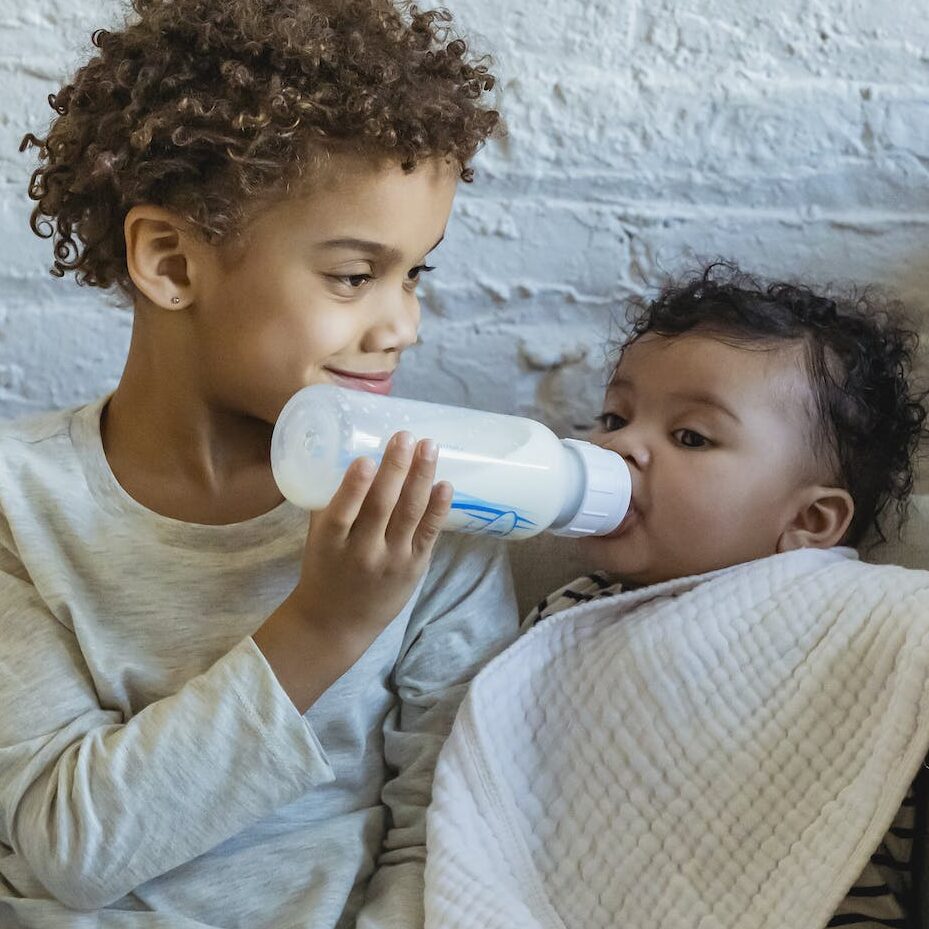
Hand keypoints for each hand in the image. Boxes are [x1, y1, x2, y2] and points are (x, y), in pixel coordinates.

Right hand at [291, 431, 452, 646]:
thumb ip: (330, 502)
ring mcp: (391, 560)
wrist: (337, 623)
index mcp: (330, 543)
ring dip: (421, 478)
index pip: (342, 513)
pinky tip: (445, 485)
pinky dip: (438, 509)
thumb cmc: (325, 570)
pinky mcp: (414, 567)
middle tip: (405, 436)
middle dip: (395, 469)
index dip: (354, 487)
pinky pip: (428, 534)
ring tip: (429, 447)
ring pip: (409, 515)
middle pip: (381, 507)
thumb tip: (345, 453)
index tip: (366, 460)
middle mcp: (361, 552)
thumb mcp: (317, 538)